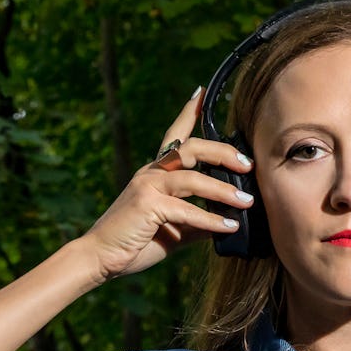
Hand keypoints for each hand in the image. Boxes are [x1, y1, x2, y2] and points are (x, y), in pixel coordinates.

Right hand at [80, 87, 254, 280]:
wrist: (101, 258)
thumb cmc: (136, 242)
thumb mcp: (175, 228)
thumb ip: (198, 220)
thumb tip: (229, 221)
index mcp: (155, 172)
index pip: (175, 135)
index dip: (188, 112)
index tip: (203, 92)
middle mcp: (151, 173)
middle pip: (192, 148)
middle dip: (224, 153)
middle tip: (248, 165)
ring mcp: (147, 186)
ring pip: (193, 178)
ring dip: (224, 190)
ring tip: (247, 201)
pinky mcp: (146, 205)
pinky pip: (187, 209)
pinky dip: (211, 219)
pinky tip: (229, 226)